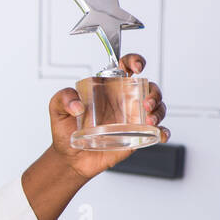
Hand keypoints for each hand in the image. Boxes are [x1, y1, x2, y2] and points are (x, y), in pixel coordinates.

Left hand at [49, 53, 169, 180]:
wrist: (70, 158)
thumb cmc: (65, 130)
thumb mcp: (56, 109)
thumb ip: (62, 98)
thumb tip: (77, 106)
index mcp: (108, 89)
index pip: (125, 67)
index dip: (135, 61)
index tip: (136, 67)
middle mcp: (123, 101)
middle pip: (149, 87)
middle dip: (154, 92)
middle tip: (145, 104)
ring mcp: (132, 118)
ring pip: (157, 107)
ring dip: (159, 110)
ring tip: (149, 120)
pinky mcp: (136, 136)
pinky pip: (157, 132)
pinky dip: (163, 131)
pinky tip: (159, 134)